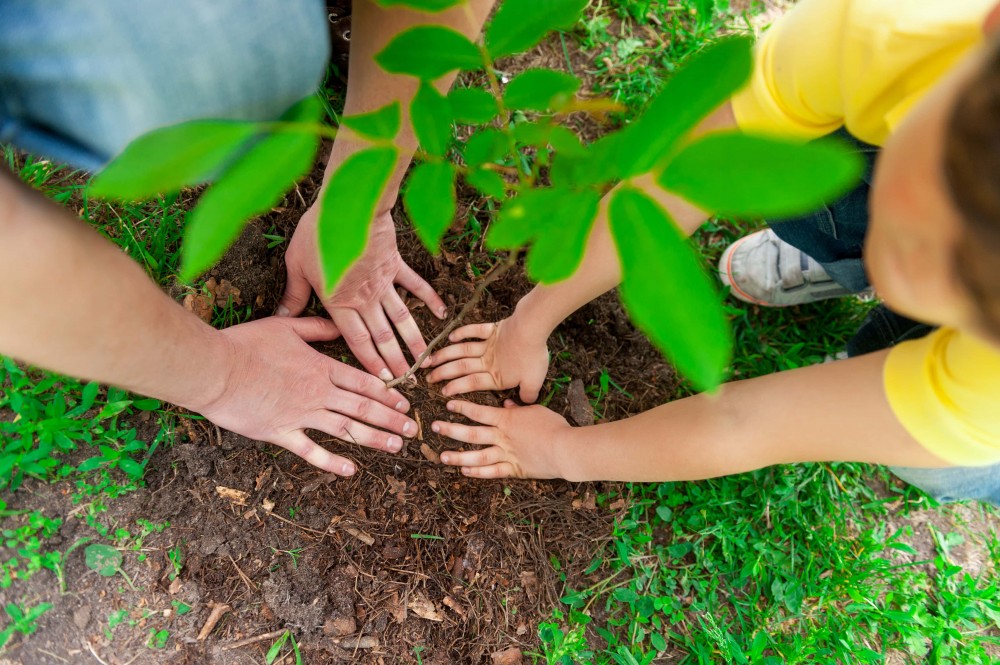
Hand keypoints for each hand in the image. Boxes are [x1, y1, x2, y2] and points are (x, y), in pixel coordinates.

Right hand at [195, 316, 416, 475]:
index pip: (363, 382)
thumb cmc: (246, 344)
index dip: (388, 394)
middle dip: (392, 419)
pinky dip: (332, 462)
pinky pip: (311, 451)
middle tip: (413, 430)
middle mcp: (317, 393)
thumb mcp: (286, 327)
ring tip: (396, 447)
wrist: (215, 368)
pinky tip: (351, 470)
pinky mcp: (280, 433)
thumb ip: (316, 328)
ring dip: (374, 439)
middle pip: (363, 407)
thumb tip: (340, 326)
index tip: (405, 404)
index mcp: (320, 368)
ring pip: (347, 430)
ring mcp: (301, 415)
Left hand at [278, 207, 446, 379]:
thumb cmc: (318, 233)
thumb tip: (280, 318)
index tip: (382, 380)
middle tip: (407, 380)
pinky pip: (415, 285)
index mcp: (340, 302)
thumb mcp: (297, 264)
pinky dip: (429, 299)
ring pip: (401, 318)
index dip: (369, 362)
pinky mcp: (396, 265)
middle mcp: (365, 298)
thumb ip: (294, 294)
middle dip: (394, 360)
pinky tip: (440, 313)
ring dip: (412, 340)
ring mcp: (384, 283)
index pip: (356, 340)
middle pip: (382, 335)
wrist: (348, 205)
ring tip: (423, 359)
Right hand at [426, 318, 548, 401]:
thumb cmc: (534, 357)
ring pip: (462, 351)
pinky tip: (450, 337)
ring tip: (429, 360)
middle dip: (443, 373)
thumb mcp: (534, 383)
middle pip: (461, 368)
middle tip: (428, 378)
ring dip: (445, 355)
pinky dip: (462, 333)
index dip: (456, 388)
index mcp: (496, 376)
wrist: (532, 330)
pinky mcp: (492, 329)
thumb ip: (527, 395)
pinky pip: (474, 331)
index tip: (442, 392)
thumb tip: (525, 402)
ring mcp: (488, 345)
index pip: (472, 384)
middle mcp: (487, 361)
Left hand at [431, 399, 572, 478]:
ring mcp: (506, 454)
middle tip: (435, 427)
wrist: (565, 449)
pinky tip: (464, 471)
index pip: (479, 411)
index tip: (448, 404)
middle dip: (451, 430)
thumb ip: (518, 408)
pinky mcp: (513, 470)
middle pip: (471, 433)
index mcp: (507, 419)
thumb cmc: (553, 426)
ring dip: (458, 456)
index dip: (462, 407)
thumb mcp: (536, 410)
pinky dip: (477, 472)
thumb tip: (506, 403)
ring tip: (442, 456)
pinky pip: (491, 472)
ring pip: (477, 455)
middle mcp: (502, 436)